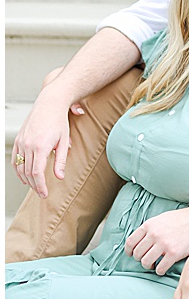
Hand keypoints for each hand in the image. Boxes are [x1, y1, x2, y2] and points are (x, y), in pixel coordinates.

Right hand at [11, 73, 83, 197]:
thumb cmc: (59, 122)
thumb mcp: (64, 141)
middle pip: (28, 172)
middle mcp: (28, 145)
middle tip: (41, 192)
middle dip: (34, 184)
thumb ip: (61, 160)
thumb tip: (60, 177)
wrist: (49, 104)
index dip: (40, 185)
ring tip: (35, 185)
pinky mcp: (18, 139)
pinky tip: (25, 175)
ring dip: (26, 178)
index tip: (44, 194)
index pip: (37, 173)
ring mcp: (21, 142)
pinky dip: (18, 169)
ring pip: (20, 166)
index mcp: (41, 146)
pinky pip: (15, 158)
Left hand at [126, 205, 188, 275]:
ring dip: (149, 265)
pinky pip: (160, 268)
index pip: (130, 242)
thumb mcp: (163, 218)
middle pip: (137, 254)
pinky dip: (160, 270)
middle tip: (147, 259)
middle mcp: (154, 234)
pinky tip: (163, 267)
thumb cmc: (183, 218)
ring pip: (146, 262)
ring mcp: (164, 244)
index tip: (132, 254)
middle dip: (141, 259)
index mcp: (150, 225)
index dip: (129, 251)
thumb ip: (150, 228)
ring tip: (154, 264)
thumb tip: (140, 239)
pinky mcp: (174, 253)